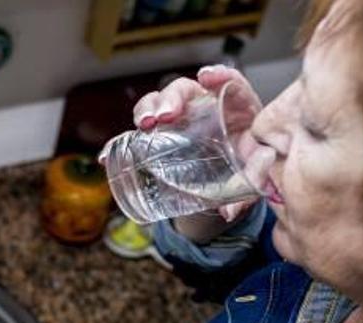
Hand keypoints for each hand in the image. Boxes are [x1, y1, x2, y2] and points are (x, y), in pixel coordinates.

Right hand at [133, 65, 263, 222]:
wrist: (231, 182)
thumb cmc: (246, 167)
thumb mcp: (254, 174)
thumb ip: (250, 183)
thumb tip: (231, 207)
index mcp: (235, 108)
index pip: (230, 83)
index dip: (220, 75)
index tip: (206, 77)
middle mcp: (204, 108)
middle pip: (185, 90)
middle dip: (171, 98)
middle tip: (165, 115)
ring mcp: (178, 121)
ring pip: (157, 104)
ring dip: (146, 110)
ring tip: (144, 125)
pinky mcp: (159, 139)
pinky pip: (136, 137)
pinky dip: (119, 144)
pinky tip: (107, 155)